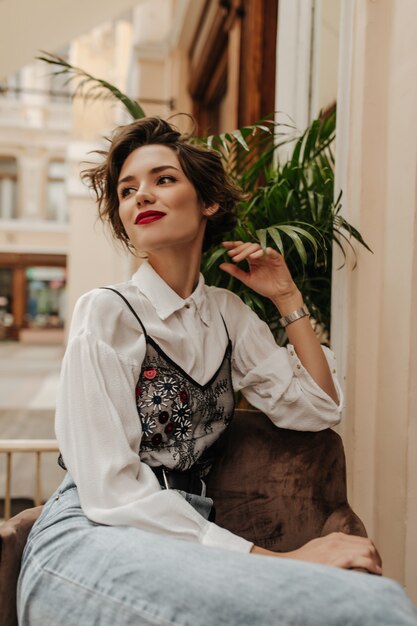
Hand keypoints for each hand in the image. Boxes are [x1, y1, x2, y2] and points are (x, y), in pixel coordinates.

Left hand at [219, 241, 298, 305]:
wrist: (279, 294)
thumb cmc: (265, 286)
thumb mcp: (247, 279)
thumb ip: (235, 271)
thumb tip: (221, 265)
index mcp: (252, 258)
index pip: (242, 248)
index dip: (233, 245)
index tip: (223, 245)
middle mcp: (259, 255)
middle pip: (248, 246)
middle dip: (238, 249)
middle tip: (231, 254)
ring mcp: (268, 256)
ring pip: (257, 247)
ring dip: (247, 251)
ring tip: (239, 258)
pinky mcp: (277, 258)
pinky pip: (269, 251)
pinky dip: (261, 252)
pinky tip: (254, 256)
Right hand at [251, 533, 382, 574]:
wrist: (287, 565)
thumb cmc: (303, 562)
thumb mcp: (319, 548)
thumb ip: (333, 548)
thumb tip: (347, 554)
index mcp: (334, 537)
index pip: (362, 541)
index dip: (372, 553)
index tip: (375, 564)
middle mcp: (336, 541)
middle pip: (367, 545)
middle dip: (377, 557)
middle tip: (377, 570)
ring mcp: (335, 550)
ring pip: (366, 550)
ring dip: (375, 562)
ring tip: (377, 572)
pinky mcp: (334, 560)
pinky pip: (359, 559)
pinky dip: (370, 565)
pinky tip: (374, 572)